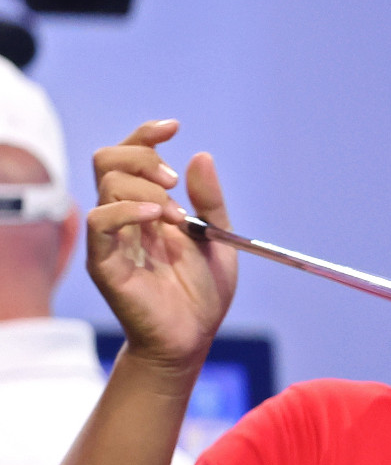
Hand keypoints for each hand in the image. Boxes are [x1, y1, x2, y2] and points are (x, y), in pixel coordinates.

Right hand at [86, 119, 235, 371]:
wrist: (192, 337)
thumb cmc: (202, 293)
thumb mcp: (217, 238)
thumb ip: (209, 200)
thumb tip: (201, 155)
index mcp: (149, 206)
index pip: (131, 156)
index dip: (146, 136)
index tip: (173, 127)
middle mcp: (125, 216)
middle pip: (110, 160)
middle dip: (143, 157)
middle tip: (175, 182)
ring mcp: (112, 238)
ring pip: (107, 184)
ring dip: (147, 188)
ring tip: (176, 217)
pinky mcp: (105, 261)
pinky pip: (99, 221)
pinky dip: (127, 209)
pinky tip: (157, 217)